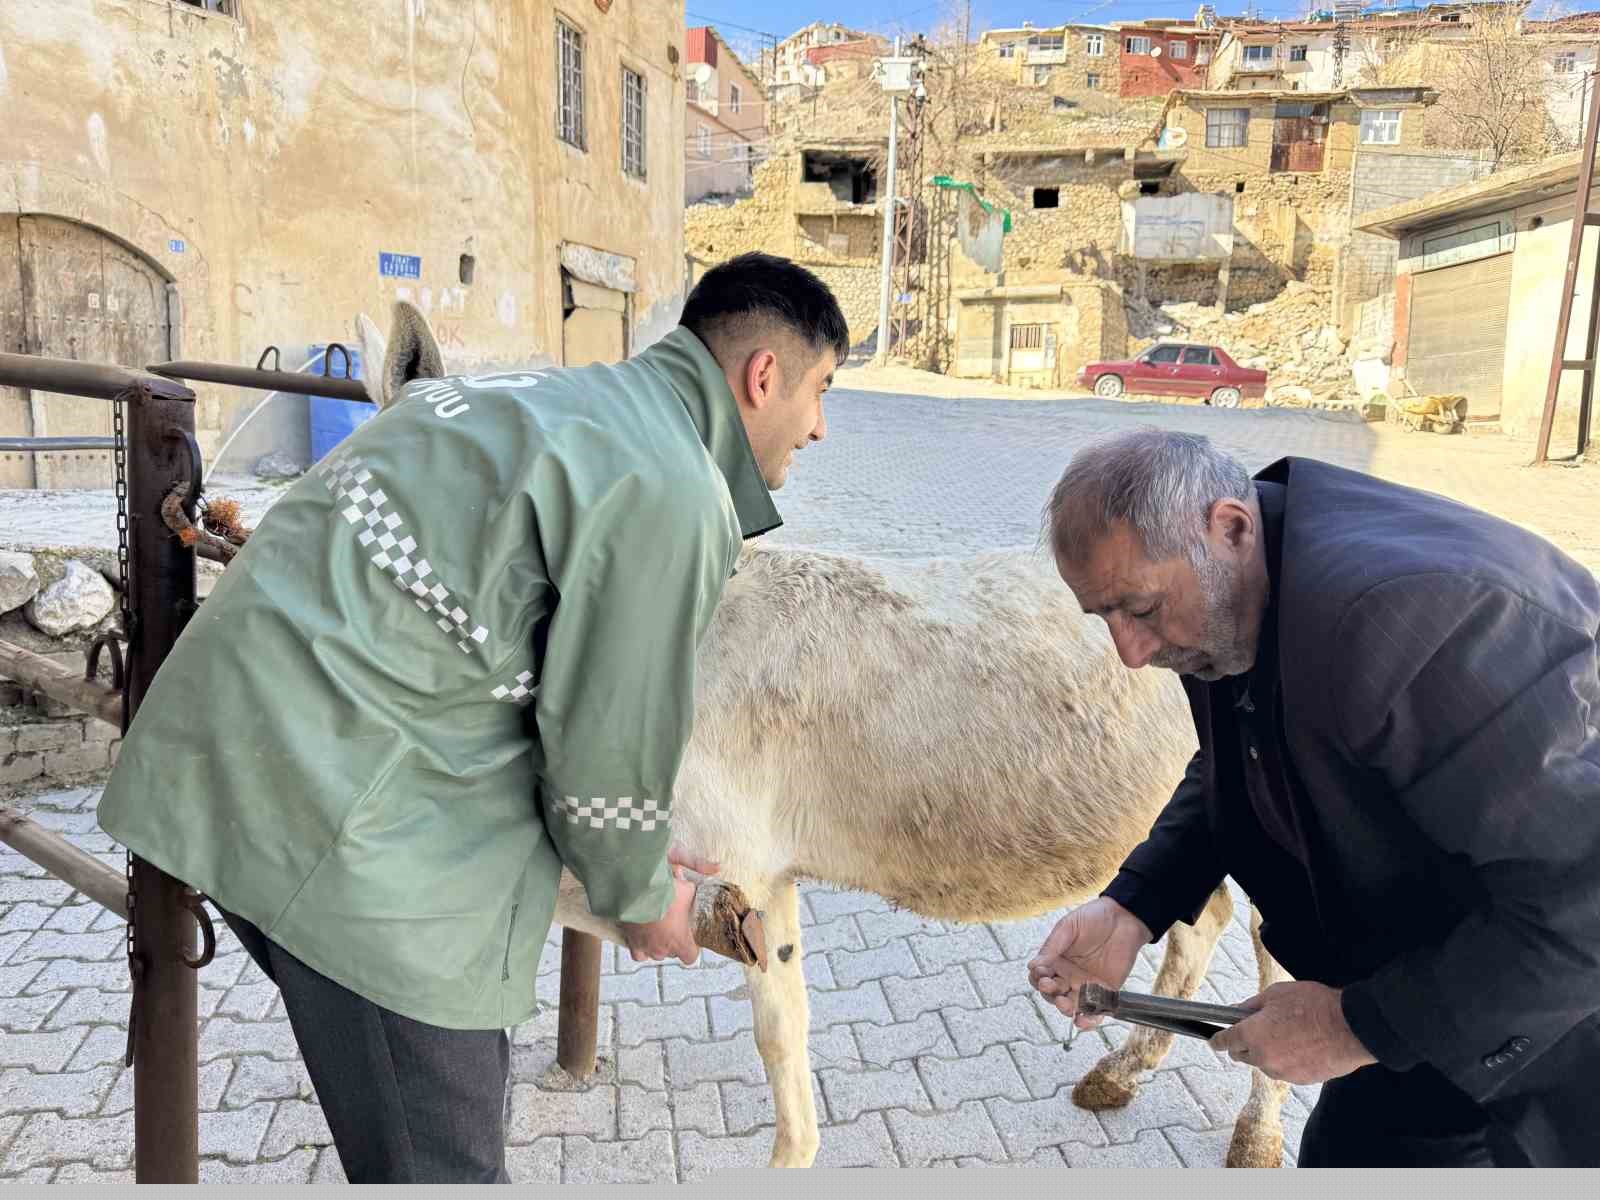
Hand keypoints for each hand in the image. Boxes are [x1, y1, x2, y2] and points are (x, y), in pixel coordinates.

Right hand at [619, 845, 721, 965]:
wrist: (634, 893)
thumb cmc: (662, 893)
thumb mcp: (688, 886)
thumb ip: (703, 881)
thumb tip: (714, 868)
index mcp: (680, 941)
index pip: (691, 957)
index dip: (692, 947)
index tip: (691, 936)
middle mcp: (663, 949)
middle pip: (673, 953)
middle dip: (675, 941)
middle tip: (675, 925)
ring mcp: (647, 948)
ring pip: (656, 953)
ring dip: (658, 944)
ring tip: (659, 929)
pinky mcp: (632, 942)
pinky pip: (638, 953)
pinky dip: (641, 947)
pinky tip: (643, 937)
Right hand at [1028, 897, 1151, 1028]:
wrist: (1125, 918)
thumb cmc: (1094, 918)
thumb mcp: (1068, 927)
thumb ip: (1052, 947)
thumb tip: (1032, 965)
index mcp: (1056, 960)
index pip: (1040, 976)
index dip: (1037, 978)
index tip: (1041, 973)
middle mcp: (1069, 975)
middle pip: (1052, 994)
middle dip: (1049, 994)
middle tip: (1050, 986)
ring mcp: (1086, 985)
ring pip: (1070, 1005)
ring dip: (1065, 1009)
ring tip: (1065, 1005)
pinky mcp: (1105, 992)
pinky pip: (1094, 1011)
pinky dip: (1088, 1020)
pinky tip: (1082, 1021)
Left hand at [1210, 981, 1377, 1084]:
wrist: (1351, 1028)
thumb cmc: (1314, 1006)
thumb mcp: (1276, 994)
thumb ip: (1251, 1006)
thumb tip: (1238, 1012)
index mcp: (1252, 1036)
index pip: (1225, 1042)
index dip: (1217, 1039)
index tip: (1214, 1040)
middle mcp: (1264, 1059)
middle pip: (1242, 1056)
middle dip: (1243, 1044)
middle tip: (1255, 1029)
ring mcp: (1283, 1073)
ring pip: (1265, 1064)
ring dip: (1267, 1052)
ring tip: (1286, 1033)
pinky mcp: (1302, 1080)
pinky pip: (1285, 1070)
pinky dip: (1287, 1060)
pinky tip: (1300, 1045)